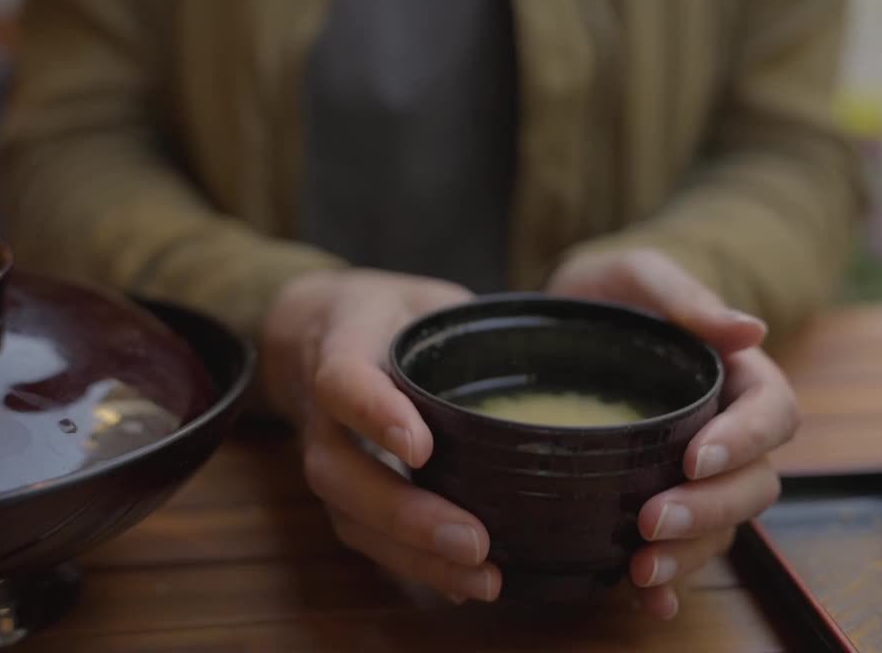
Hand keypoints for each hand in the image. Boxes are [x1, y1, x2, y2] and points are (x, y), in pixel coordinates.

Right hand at [261, 270, 500, 601]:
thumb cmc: (391, 316)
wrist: (319, 333)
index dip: (375, 415)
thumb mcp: (426, 298)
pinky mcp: (342, 494)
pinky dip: (414, 565)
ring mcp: (327, 458)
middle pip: (342, 473)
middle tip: (474, 540)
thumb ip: (471, 325)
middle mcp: (321, 413)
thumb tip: (562, 362)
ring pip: (351, 518)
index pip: (342, 381)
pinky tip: (465, 583)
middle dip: (405, 514)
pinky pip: (367, 539)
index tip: (421, 446)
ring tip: (482, 577)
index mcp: (341, 347)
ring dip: (414, 555)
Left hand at [548, 249, 796, 618]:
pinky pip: (679, 549)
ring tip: (639, 571)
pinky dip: (670, 583)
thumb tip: (751, 329)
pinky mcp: (656, 500)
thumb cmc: (604, 292)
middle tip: (653, 522)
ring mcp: (693, 474)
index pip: (771, 415)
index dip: (745, 442)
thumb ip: (685, 295)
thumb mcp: (636, 275)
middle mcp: (725, 433)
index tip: (695, 457)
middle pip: (753, 483)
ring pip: (721, 526)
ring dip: (689, 553)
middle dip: (711, 509)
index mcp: (736, 378)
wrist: (551, 326)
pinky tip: (646, 602)